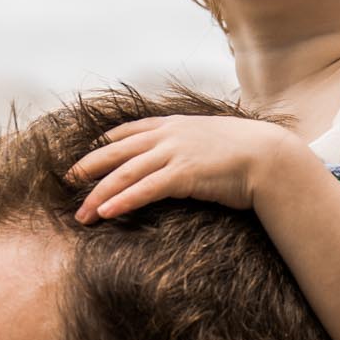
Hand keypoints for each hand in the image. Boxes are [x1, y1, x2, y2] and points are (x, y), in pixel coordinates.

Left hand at [69, 114, 295, 219]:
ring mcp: (175, 152)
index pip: (129, 130)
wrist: (271, 156)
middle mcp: (169, 135)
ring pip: (125, 173)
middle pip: (116, 151)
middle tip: (68, 183)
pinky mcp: (183, 174)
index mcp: (175, 125)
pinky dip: (122, 201)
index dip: (105, 143)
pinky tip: (106, 213)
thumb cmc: (249, 153)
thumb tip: (192, 156)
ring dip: (99, 194)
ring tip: (82, 214)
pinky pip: (144, 189)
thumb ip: (195, 144)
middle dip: (89, 167)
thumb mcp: (215, 139)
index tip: (88, 154)